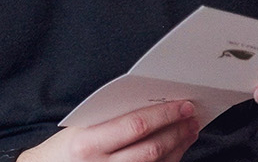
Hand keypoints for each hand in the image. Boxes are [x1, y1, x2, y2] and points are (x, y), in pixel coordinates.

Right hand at [23, 100, 198, 161]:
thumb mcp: (81, 127)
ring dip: (178, 147)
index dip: (164, 115)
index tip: (183, 104)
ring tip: (189, 130)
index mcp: (89, 143)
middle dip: (177, 130)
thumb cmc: (65, 148)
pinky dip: (169, 161)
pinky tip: (177, 150)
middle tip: (192, 116)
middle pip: (151, 148)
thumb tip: (151, 102)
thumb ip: (111, 117)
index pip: (136, 125)